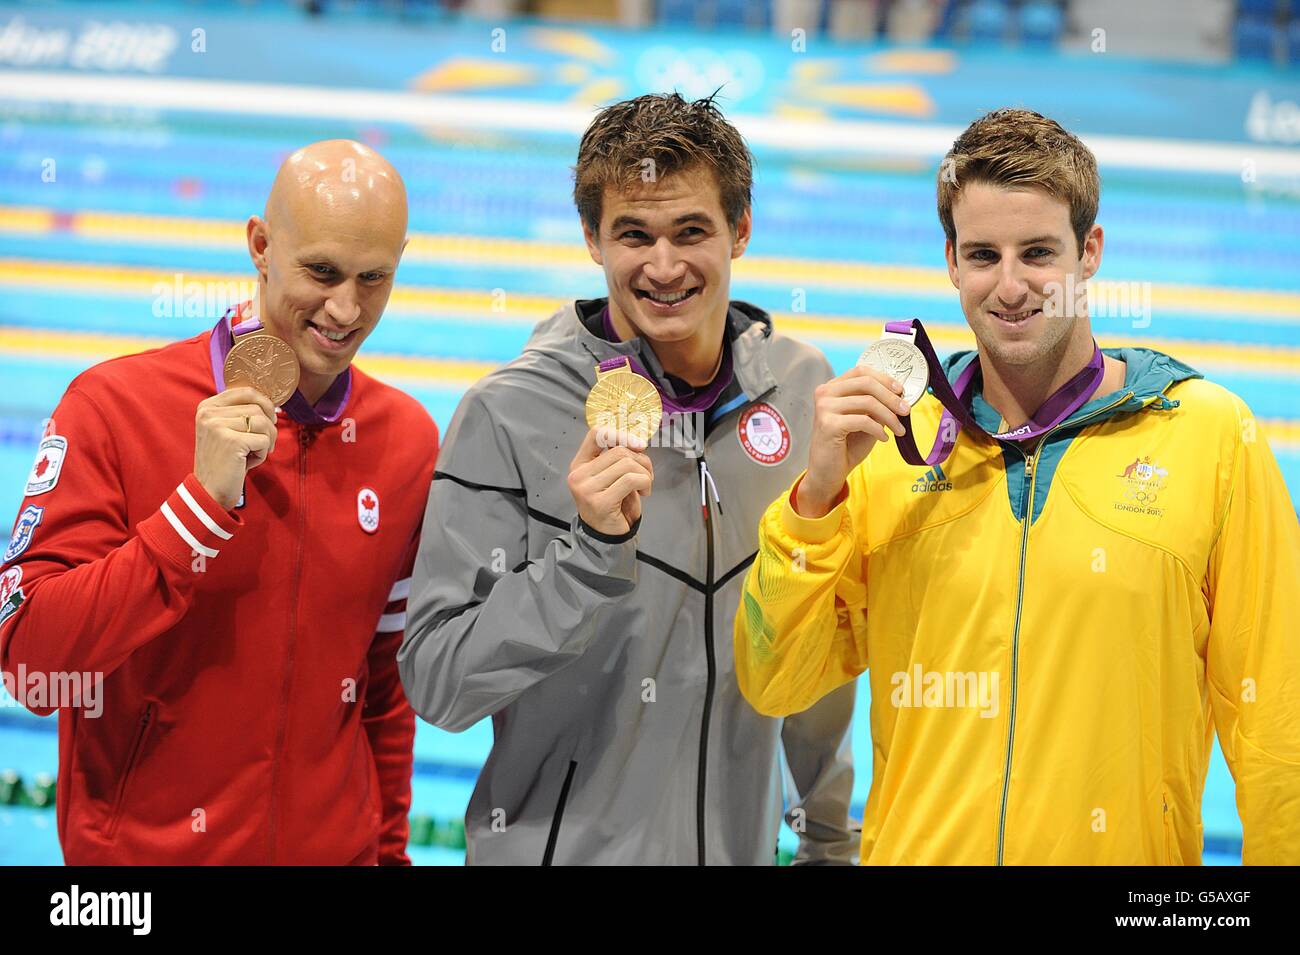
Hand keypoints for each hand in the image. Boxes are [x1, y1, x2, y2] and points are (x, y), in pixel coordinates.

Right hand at [194, 387, 277, 509]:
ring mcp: (218, 425)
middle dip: (269, 428)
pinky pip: (264, 440)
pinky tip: (248, 463)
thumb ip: (240, 414)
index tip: (270, 420)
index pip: (247, 391)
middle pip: (258, 408)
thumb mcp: (226, 431)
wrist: (209, 491)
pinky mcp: (231, 441)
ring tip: (253, 454)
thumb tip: (272, 405)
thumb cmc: (224, 462)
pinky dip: (262, 454)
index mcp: (207, 407)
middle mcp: (209, 413)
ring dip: (266, 441)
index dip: (265, 405)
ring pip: (263, 423)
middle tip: (264, 444)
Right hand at [567, 427, 654, 536]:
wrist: (607, 535)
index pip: (596, 434)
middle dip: (641, 460)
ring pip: (627, 464)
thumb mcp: (612, 475)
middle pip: (619, 451)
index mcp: (580, 464)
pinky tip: (644, 493)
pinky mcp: (600, 502)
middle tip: (647, 474)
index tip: (638, 445)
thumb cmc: (613, 503)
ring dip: (645, 474)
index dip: (620, 434)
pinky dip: (645, 483)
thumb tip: (638, 442)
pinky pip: (631, 480)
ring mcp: (587, 489)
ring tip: (645, 485)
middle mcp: (579, 475)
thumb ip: (618, 458)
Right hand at [795, 366, 909, 517]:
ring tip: (899, 430)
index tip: (901, 390)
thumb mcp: (865, 420)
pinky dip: (878, 430)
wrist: (827, 473)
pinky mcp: (828, 424)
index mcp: (832, 388)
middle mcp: (825, 393)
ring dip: (890, 417)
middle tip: (906, 411)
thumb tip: (899, 395)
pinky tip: (884, 438)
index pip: (861, 371)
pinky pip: (863, 421)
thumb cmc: (846, 446)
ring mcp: (824, 407)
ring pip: (868, 402)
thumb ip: (876, 405)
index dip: (884, 378)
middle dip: (891, 397)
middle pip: (866, 383)